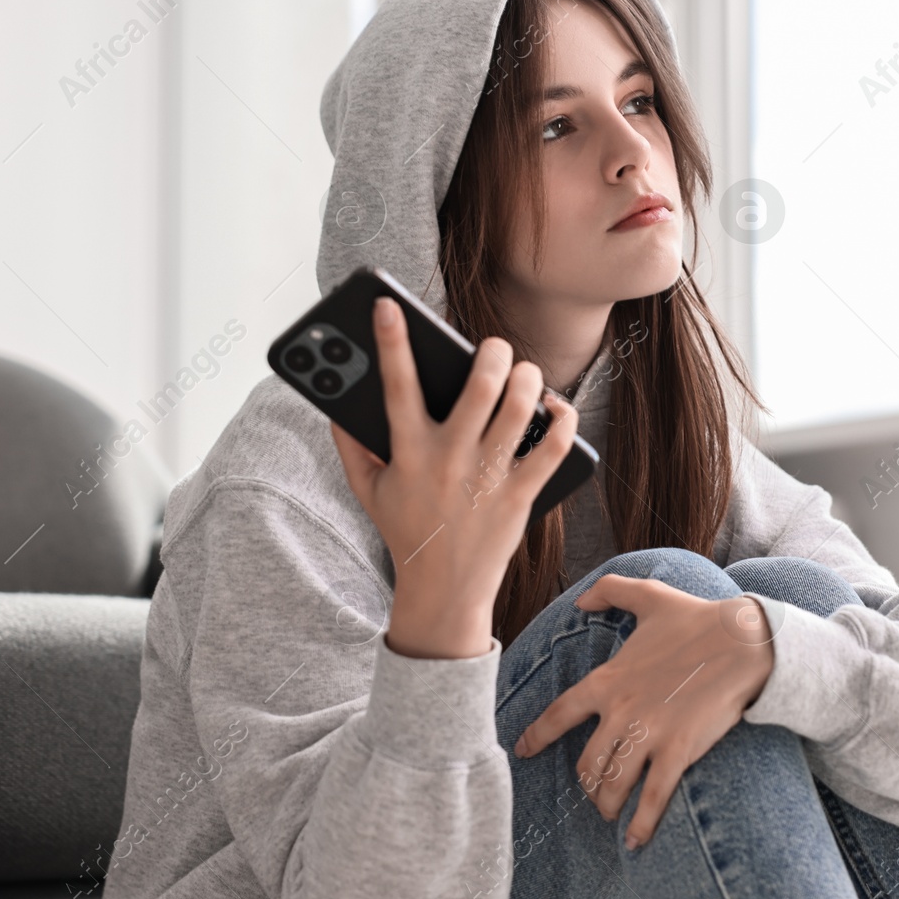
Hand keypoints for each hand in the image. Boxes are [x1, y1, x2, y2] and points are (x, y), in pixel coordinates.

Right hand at [329, 296, 578, 657]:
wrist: (443, 592)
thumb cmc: (406, 532)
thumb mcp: (368, 491)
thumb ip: (350, 446)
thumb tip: (337, 405)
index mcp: (408, 453)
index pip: (396, 385)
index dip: (389, 340)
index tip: (387, 306)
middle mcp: (449, 460)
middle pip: (479, 384)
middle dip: (492, 352)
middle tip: (494, 348)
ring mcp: (488, 478)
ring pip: (520, 407)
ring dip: (529, 377)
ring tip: (525, 372)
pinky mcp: (521, 496)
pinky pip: (552, 446)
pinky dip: (561, 419)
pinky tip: (555, 407)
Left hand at [512, 575, 775, 848]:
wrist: (742, 640)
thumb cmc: (695, 617)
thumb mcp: (647, 595)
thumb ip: (609, 592)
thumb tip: (579, 600)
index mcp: (607, 681)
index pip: (559, 715)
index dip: (537, 736)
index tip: (523, 751)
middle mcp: (620, 713)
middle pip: (586, 763)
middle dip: (584, 783)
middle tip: (590, 791)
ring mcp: (648, 735)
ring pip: (612, 785)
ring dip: (606, 805)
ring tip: (608, 813)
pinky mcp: (678, 752)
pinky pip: (652, 799)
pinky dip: (640, 826)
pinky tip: (634, 842)